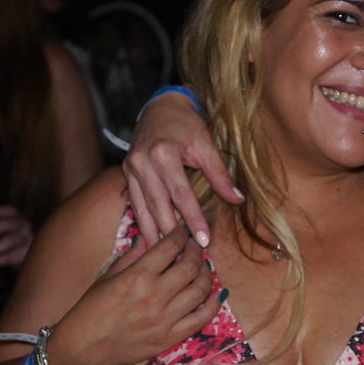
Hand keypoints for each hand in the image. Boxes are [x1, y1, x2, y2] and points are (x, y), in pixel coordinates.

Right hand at [45, 230, 224, 364]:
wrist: (85, 347)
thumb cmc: (91, 309)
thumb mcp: (107, 276)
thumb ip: (131, 256)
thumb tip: (148, 239)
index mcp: (137, 276)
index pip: (169, 247)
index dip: (180, 235)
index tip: (182, 232)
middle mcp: (154, 295)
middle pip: (190, 267)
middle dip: (197, 252)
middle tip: (196, 248)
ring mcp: (165, 318)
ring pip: (200, 290)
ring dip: (206, 275)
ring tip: (204, 268)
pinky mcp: (170, 338)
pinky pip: (201, 319)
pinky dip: (213, 304)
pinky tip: (217, 294)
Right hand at [122, 92, 241, 246]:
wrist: (161, 107)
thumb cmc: (186, 125)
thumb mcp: (206, 144)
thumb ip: (220, 173)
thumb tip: (237, 199)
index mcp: (164, 154)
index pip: (181, 194)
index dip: (193, 219)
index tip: (204, 241)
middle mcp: (143, 162)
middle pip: (158, 205)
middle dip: (170, 233)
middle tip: (184, 257)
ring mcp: (131, 167)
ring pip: (141, 208)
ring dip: (153, 233)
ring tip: (165, 257)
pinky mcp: (126, 172)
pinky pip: (134, 203)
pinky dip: (142, 222)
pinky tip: (151, 239)